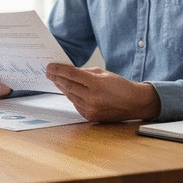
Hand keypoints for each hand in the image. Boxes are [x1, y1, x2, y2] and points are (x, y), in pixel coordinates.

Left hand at [46, 64, 160, 121]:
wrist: (134, 103)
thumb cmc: (120, 86)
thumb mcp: (103, 73)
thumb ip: (85, 72)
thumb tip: (68, 71)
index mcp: (97, 84)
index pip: (72, 74)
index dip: (59, 70)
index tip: (49, 66)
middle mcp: (92, 97)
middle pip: (68, 86)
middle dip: (56, 78)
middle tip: (48, 72)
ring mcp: (91, 109)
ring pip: (70, 96)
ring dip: (61, 87)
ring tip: (55, 80)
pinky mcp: (90, 116)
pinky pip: (75, 104)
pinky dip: (71, 96)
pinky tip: (67, 90)